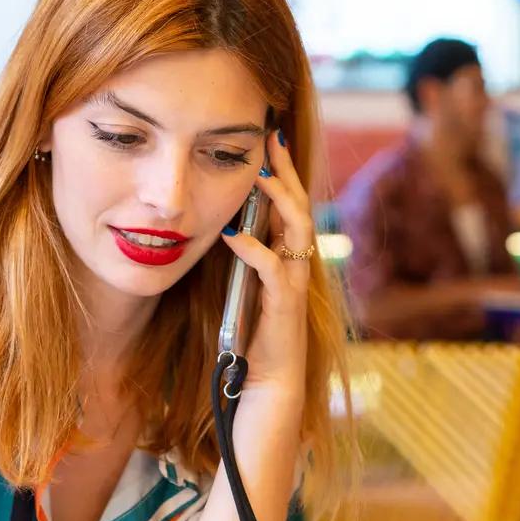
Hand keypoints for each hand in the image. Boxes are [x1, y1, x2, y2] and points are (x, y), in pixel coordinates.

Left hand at [224, 129, 312, 396]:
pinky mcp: (284, 306)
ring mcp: (294, 284)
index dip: (280, 171)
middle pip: (299, 206)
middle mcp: (296, 265)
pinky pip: (272, 269)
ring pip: (297, 230)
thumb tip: (220, 222)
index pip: (288, 205)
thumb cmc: (250, 339)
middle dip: (285, 170)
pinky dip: (253, 249)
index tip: (267, 137)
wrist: (265, 385)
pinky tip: (233, 233)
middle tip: (273, 135)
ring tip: (260, 173)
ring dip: (279, 200)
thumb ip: (239, 257)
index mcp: (286, 258)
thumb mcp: (241, 287)